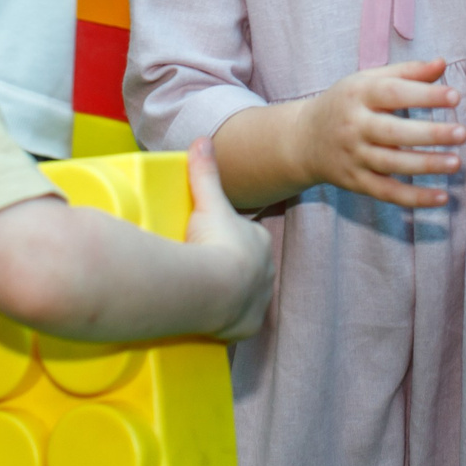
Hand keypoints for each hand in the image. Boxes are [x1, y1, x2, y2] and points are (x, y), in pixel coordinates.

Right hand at [182, 138, 275, 340]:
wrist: (212, 288)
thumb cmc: (213, 243)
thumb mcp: (208, 202)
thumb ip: (205, 172)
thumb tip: (201, 139)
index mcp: (259, 242)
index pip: (246, 237)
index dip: (228, 238)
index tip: (209, 241)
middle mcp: (265, 272)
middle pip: (247, 267)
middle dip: (230, 267)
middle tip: (202, 266)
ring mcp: (257, 301)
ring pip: (245, 295)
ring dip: (229, 295)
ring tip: (204, 292)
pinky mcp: (247, 326)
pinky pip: (238, 322)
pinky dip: (227, 320)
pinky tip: (211, 318)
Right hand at [294, 59, 465, 208]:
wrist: (302, 139)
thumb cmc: (345, 103)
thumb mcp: (367, 81)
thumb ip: (406, 72)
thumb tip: (442, 64)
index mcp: (358, 95)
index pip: (394, 93)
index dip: (425, 95)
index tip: (455, 97)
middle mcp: (353, 126)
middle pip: (393, 132)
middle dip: (429, 134)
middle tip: (462, 132)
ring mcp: (353, 157)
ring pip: (392, 165)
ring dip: (425, 165)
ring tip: (456, 162)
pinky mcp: (355, 182)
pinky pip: (387, 192)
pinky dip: (414, 198)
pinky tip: (441, 197)